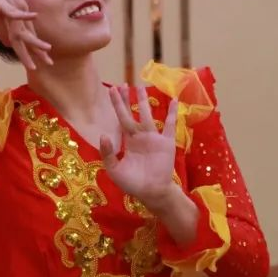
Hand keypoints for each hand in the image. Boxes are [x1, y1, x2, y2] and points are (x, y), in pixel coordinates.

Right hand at [0, 0, 51, 69]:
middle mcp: (19, 12)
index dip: (35, 49)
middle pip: (28, 36)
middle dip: (38, 51)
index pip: (28, 35)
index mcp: (19, 14)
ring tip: (46, 50)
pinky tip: (33, 17)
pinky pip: (13, 12)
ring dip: (34, 41)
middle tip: (49, 63)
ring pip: (22, 30)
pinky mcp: (2, 3)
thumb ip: (2, 26)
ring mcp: (12, 7)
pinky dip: (23, 16)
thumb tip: (7, 42)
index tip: (44, 60)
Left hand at [98, 86, 179, 207]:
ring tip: (141, 86)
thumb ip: (107, 153)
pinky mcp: (166, 143)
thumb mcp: (115, 169)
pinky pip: (170, 125)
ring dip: (144, 101)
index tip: (112, 89)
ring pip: (148, 115)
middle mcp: (140, 135)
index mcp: (128, 140)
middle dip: (127, 99)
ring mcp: (154, 138)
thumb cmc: (132, 183)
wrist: (152, 192)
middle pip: (132, 112)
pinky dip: (172, 113)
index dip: (118, 104)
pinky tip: (173, 100)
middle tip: (122, 84)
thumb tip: (104, 134)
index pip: (121, 118)